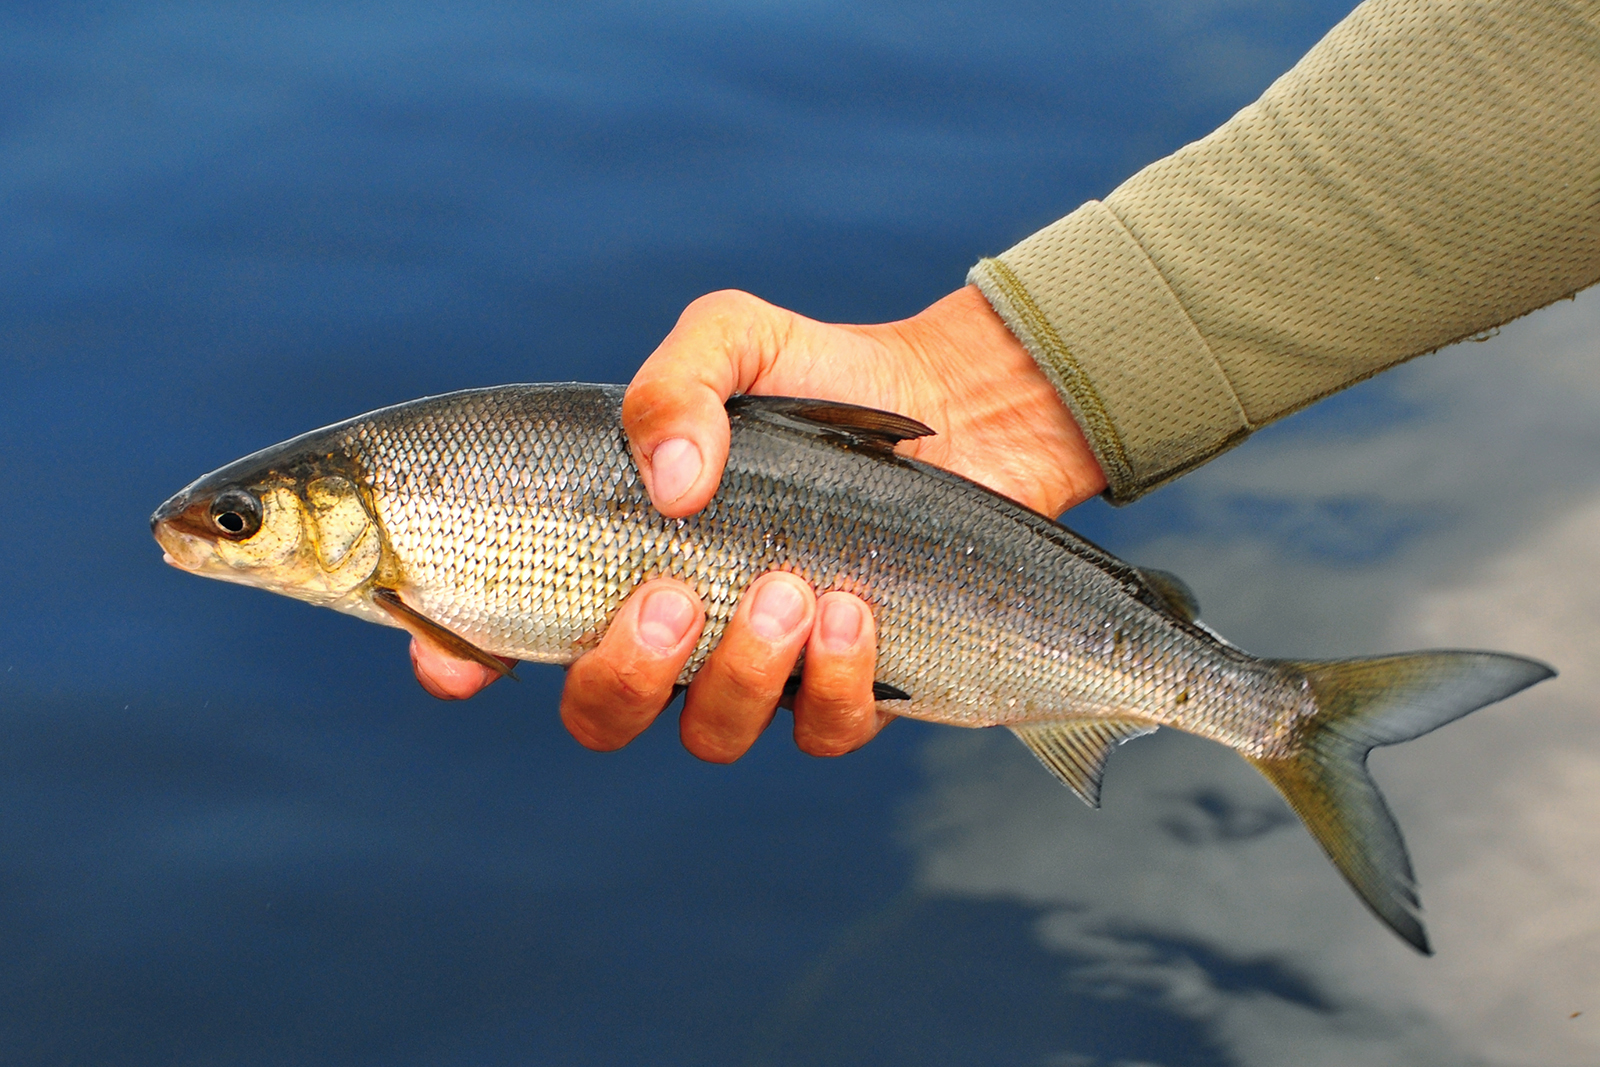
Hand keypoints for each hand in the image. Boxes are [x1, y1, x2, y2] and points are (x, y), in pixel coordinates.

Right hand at [411, 284, 1106, 758]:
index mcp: (622, 553)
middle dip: (624, 674)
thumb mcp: (735, 339)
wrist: (959, 405)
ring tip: (795, 588)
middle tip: (676, 595)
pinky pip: (820, 733)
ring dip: (740, 674)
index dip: (461, 658)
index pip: (511, 628)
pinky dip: (832, 686)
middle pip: (601, 713)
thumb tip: (670, 485)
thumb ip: (677, 385)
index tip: (454, 664)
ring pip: (709, 734)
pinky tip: (854, 612)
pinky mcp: (851, 688)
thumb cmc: (822, 374)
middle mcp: (680, 628)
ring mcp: (762, 668)